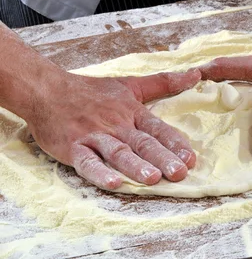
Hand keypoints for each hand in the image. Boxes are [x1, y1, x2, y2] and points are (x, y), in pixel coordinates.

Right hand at [26, 67, 200, 189]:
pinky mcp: (74, 148)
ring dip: (135, 166)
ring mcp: (94, 136)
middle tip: (180, 173)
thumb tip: (196, 75)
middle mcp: (116, 124)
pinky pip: (88, 162)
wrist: (48, 91)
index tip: (191, 157)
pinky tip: (113, 183)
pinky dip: (100, 173)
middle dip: (162, 158)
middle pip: (142, 142)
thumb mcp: (130, 84)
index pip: (157, 128)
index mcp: (131, 111)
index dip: (174, 142)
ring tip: (153, 179)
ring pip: (118, 152)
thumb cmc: (90, 90)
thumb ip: (163, 82)